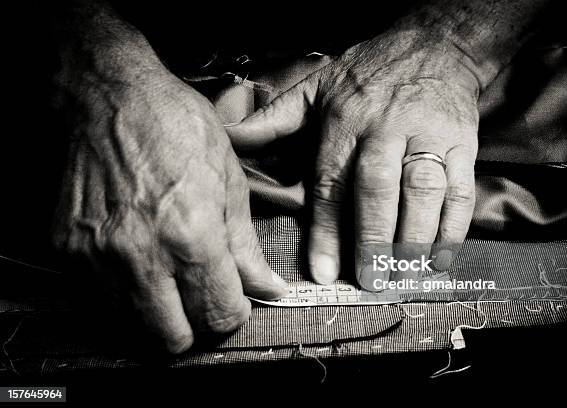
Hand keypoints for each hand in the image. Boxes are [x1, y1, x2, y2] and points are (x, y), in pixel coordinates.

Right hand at [52, 43, 286, 352]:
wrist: (106, 94)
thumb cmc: (173, 125)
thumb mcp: (228, 179)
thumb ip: (246, 246)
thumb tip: (268, 288)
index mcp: (191, 237)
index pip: (218, 316)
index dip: (233, 314)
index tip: (233, 300)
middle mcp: (140, 256)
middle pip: (172, 339)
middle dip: (195, 323)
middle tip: (201, 294)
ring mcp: (97, 257)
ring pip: (135, 324)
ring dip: (158, 309)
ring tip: (168, 267)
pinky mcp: (67, 251)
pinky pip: (102, 296)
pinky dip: (125, 288)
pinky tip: (138, 252)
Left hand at [226, 26, 479, 287]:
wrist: (435, 45)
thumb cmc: (370, 71)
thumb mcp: (316, 86)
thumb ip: (274, 118)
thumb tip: (230, 137)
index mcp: (345, 120)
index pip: (331, 182)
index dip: (327, 230)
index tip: (324, 271)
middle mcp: (386, 129)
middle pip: (377, 190)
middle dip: (373, 240)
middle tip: (370, 280)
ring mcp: (428, 136)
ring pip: (421, 191)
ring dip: (414, 238)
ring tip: (404, 274)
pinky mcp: (463, 143)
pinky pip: (460, 189)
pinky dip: (453, 227)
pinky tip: (441, 257)